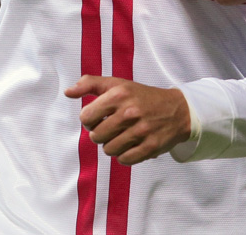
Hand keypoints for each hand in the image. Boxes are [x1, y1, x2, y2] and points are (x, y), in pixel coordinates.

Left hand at [66, 76, 191, 164]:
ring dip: (112, 146)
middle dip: (101, 134)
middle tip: (112, 128)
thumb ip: (90, 84)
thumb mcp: (118, 84)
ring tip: (122, 136)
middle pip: (96, 136)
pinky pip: (124, 160)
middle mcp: (130, 112)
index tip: (100, 117)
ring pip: (109, 150)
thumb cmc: (142, 96)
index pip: (86, 118)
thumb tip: (67, 92)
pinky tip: (131, 145)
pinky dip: (125, 156)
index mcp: (119, 94)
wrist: (177, 109)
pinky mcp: (150, 146)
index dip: (90, 120)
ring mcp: (141, 130)